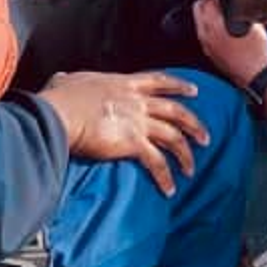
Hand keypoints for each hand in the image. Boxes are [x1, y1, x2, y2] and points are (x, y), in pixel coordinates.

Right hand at [39, 71, 208, 195]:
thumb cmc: (61, 98)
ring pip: (173, 136)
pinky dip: (165, 176)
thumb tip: (63, 78)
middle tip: (205, 136)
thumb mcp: (69, 81)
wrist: (61, 113)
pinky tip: (169, 188)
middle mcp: (136, 101)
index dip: (179, 86)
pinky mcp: (133, 142)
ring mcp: (137, 121)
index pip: (159, 81)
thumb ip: (71, 79)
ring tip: (191, 168)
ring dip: (185, 153)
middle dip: (193, 124)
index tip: (194, 91)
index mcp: (124, 84)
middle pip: (175, 110)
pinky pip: (156, 162)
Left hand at [193, 0, 266, 86]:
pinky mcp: (207, 51)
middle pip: (199, 6)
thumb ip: (242, 7)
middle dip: (208, 0)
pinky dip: (209, 27)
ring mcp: (205, 42)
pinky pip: (202, 32)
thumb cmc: (257, 51)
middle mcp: (207, 32)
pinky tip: (222, 29)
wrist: (255, 76)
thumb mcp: (254, 24)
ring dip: (208, 14)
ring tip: (222, 15)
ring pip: (199, 19)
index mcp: (217, 22)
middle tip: (221, 0)